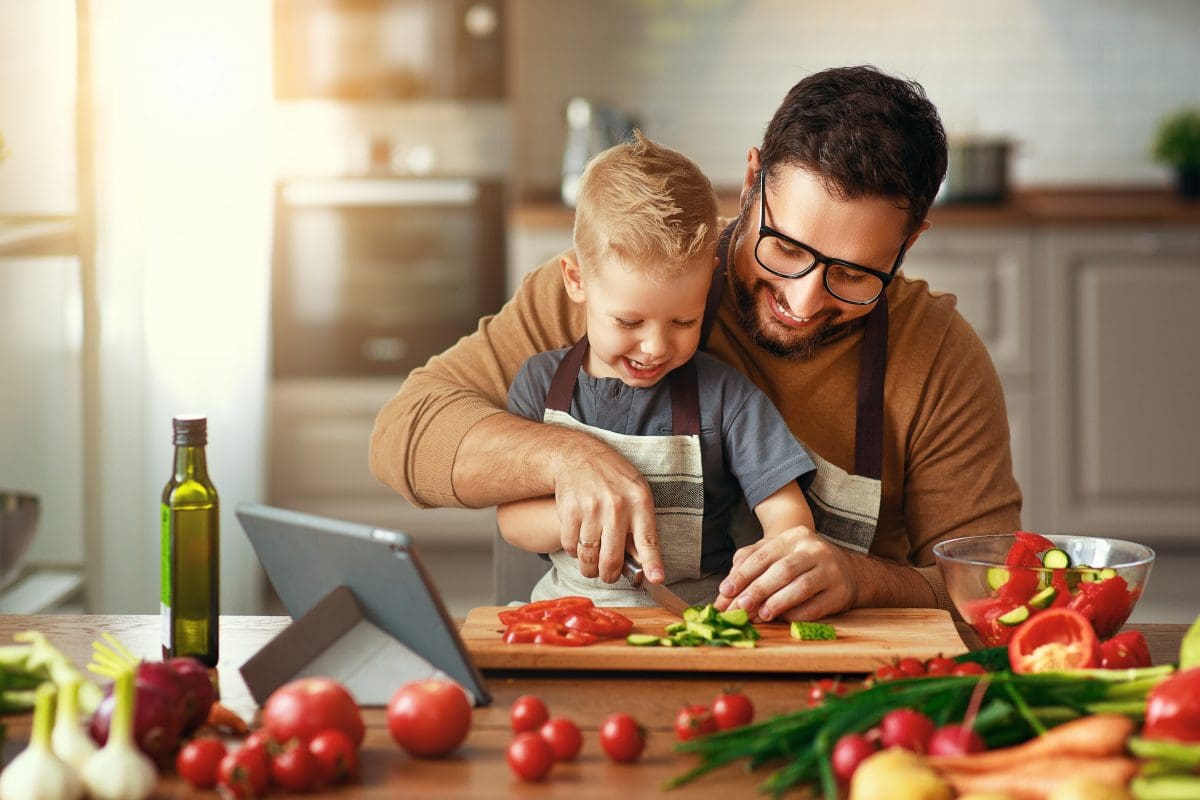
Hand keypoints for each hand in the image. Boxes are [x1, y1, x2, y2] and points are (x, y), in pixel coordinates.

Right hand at [554, 439, 663, 584]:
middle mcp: (616, 507)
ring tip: (592, 566)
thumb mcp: (636, 492)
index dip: (652, 563)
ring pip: (589, 558)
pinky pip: (571, 547)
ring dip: (590, 569)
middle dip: (610, 576)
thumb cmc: (612, 477)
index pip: (648, 540)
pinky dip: (574, 552)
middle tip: (609, 575)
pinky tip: (579, 543)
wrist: (578, 455)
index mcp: (639, 502)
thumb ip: (641, 525)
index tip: (655, 578)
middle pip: (612, 559)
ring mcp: (591, 509)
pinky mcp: (570, 511)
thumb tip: (644, 563)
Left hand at [713, 527, 857, 621]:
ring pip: (801, 587)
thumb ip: (750, 563)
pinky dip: (796, 614)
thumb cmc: (802, 563)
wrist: (847, 571)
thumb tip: (727, 589)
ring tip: (760, 615)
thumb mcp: (778, 553)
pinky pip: (815, 606)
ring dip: (777, 603)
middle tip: (739, 607)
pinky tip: (782, 619)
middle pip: (782, 571)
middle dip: (758, 590)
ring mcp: (831, 570)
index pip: (764, 555)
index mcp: (794, 537)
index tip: (726, 591)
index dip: (743, 575)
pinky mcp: (841, 592)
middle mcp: (815, 550)